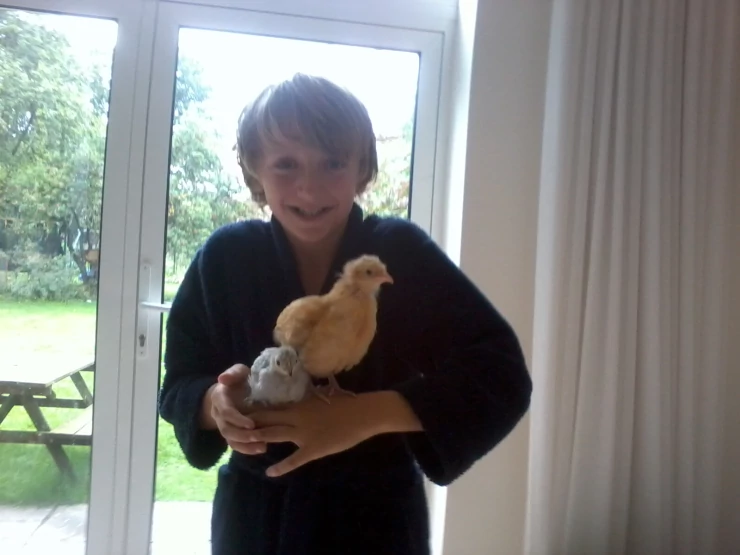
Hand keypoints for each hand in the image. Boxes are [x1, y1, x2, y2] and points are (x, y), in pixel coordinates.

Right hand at [204, 364, 265, 455]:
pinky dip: (247, 449)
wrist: (233, 390)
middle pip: (227, 429)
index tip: (251, 424)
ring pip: (230, 440)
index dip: (237, 419)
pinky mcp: (230, 434)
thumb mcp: (238, 372)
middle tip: (258, 437)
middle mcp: (218, 414)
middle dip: (242, 435)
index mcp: (219, 398)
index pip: (225, 412)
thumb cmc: (239, 380)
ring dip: (245, 445)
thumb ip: (233, 373)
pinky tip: (262, 448)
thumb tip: (222, 378)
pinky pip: (235, 445)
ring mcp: (223, 425)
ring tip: (263, 446)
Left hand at [247, 393, 378, 477]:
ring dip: (258, 439)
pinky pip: (294, 459)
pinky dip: (281, 467)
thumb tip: (296, 399)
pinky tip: (270, 472)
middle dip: (247, 424)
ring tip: (242, 445)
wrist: (362, 414)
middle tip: (231, 428)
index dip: (252, 409)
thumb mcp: (322, 397)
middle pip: (265, 419)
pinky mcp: (313, 448)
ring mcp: (303, 433)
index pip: (270, 406)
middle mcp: (296, 417)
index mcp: (299, 404)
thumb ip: (306, 401)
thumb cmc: (345, 404)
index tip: (237, 411)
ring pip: (274, 435)